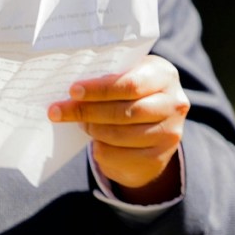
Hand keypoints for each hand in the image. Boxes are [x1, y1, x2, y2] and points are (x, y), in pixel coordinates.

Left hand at [48, 55, 189, 202]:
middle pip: (123, 111)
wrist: (155, 129)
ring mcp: (169, 133)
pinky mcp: (159, 158)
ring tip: (81, 123)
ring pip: (119, 135)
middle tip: (59, 111)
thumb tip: (72, 90)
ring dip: (93, 129)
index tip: (72, 91)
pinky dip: (100, 148)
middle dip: (87, 111)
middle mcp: (174, 104)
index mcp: (164, 75)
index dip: (99, 89)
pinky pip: (120, 155)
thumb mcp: (129, 77)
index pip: (131, 84)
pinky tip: (95, 141)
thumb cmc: (134, 95)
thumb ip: (110, 78)